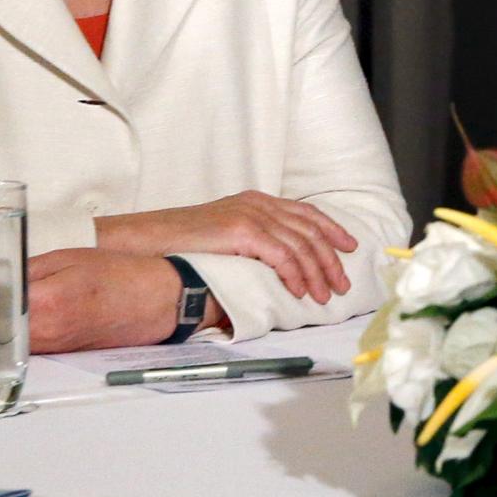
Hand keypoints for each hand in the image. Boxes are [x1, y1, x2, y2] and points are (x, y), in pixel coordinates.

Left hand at [26, 250, 181, 351]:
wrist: (155, 302)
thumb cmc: (119, 275)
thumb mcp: (71, 257)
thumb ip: (29, 268)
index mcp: (47, 301)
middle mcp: (44, 330)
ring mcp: (50, 346)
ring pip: (3, 340)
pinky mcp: (57, 354)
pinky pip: (22, 345)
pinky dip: (12, 334)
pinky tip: (15, 318)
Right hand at [95, 191, 358, 303]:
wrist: (147, 239)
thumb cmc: (181, 243)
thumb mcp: (223, 234)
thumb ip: (251, 241)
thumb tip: (275, 267)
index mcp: (257, 201)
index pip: (306, 213)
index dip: (332, 229)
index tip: (349, 247)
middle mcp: (259, 204)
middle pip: (310, 230)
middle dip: (330, 259)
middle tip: (342, 284)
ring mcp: (251, 215)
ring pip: (300, 245)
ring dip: (316, 272)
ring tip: (324, 295)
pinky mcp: (242, 231)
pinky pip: (281, 255)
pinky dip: (295, 274)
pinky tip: (299, 291)